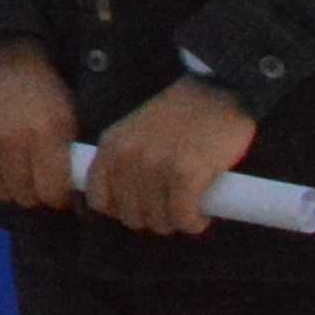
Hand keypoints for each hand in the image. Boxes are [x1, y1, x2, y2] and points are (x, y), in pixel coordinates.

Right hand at [0, 41, 81, 210]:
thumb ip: (71, 162)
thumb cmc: (48, 99)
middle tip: (36, 181)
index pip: (51, 192)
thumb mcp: (70, 124)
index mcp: (45, 133)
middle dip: (34, 194)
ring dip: (9, 188)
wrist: (10, 66)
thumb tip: (75, 206)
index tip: (58, 190)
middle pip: (23, 196)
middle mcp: (10, 137)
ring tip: (16, 173)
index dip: (58, 196)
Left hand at [86, 76, 259, 237]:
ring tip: (190, 206)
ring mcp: (156, 164)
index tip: (143, 208)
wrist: (216, 92)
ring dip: (176, 222)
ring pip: (158, 222)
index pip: (98, 201)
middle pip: (131, 217)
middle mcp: (127, 156)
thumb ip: (123, 163)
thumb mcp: (135, 134)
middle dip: (154, 219)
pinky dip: (194, 223)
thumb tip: (120, 208)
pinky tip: (202, 214)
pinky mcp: (186, 172)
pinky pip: (183, 218)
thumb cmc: (179, 118)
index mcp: (110, 146)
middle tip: (173, 207)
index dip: (121, 212)